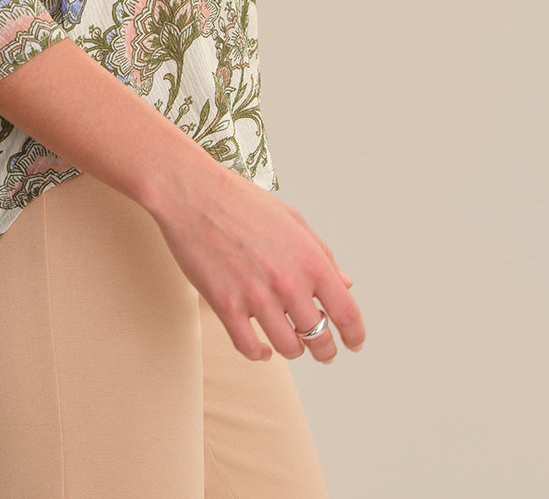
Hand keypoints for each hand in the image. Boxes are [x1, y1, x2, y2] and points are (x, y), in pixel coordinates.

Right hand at [148, 153, 365, 363]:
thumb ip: (322, 253)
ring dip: (294, 350)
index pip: (346, 312)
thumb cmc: (241, 200)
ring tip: (291, 344)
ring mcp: (257, 296)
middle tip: (323, 352)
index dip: (354, 335)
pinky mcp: (226, 305)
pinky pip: (249, 347)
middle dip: (325, 350)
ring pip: (288, 347)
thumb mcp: (293, 219)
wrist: (193, 193)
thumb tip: (345, 283)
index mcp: (310, 259)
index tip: (353, 343)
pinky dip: (259, 354)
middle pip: (319, 337)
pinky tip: (262, 349)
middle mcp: (288, 282)